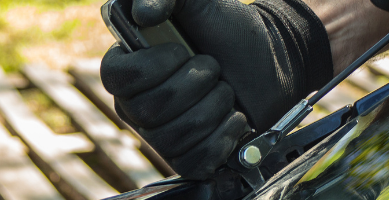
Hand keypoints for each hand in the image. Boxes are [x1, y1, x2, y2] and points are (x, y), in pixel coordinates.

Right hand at [102, 0, 333, 179]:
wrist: (271, 62)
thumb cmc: (230, 31)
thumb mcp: (202, 2)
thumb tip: (143, 13)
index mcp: (129, 67)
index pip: (117, 77)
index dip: (152, 67)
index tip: (182, 51)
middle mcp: (137, 105)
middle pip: (151, 110)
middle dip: (195, 84)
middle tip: (214, 68)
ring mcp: (162, 136)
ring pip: (177, 136)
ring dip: (215, 107)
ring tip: (226, 91)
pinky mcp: (189, 159)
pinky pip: (197, 160)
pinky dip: (225, 136)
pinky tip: (234, 117)